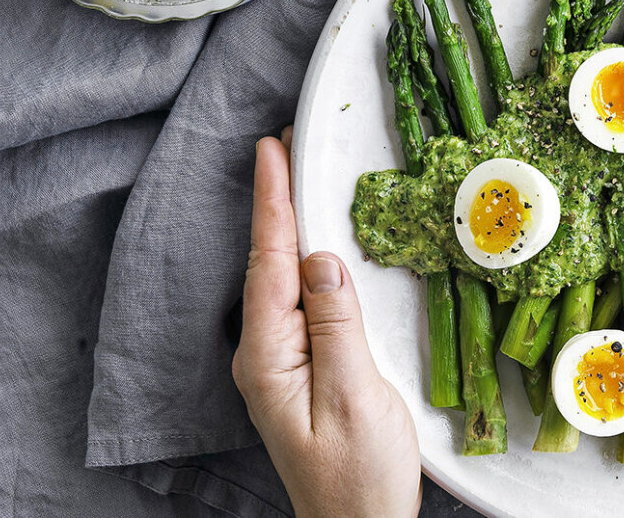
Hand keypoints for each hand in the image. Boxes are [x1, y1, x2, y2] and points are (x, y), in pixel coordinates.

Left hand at [232, 128, 421, 517]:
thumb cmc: (359, 477)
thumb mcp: (354, 397)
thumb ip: (337, 325)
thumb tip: (322, 257)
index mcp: (269, 357)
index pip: (270, 262)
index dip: (272, 202)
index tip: (271, 149)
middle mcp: (264, 353)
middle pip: (269, 263)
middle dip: (275, 202)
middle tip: (284, 146)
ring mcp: (279, 362)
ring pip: (283, 279)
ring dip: (289, 227)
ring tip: (296, 179)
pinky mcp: (301, 369)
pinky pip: (300, 301)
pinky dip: (306, 261)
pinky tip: (315, 246)